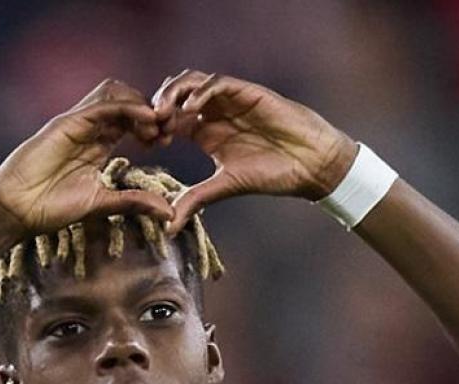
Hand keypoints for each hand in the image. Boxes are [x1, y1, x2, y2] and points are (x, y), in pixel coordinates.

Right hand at [0, 79, 175, 235]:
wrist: (17, 209)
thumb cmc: (51, 208)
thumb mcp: (103, 204)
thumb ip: (134, 202)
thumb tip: (169, 212)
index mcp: (99, 144)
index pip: (132, 120)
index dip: (153, 125)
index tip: (168, 141)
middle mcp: (90, 129)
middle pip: (128, 101)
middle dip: (153, 111)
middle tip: (168, 131)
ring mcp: (78, 123)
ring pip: (115, 94)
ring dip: (141, 104)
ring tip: (157, 126)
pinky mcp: (68, 122)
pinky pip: (103, 105)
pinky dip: (128, 108)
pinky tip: (146, 120)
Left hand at [151, 70, 357, 235]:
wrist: (311, 164)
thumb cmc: (274, 174)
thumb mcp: (225, 187)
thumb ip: (195, 199)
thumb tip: (167, 227)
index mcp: (205, 132)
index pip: (169, 119)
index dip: (153, 127)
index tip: (147, 145)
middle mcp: (214, 112)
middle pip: (174, 94)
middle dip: (157, 106)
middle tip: (151, 126)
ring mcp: (230, 100)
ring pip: (192, 81)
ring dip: (173, 92)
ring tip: (164, 113)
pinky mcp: (247, 92)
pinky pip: (218, 83)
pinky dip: (201, 92)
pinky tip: (192, 110)